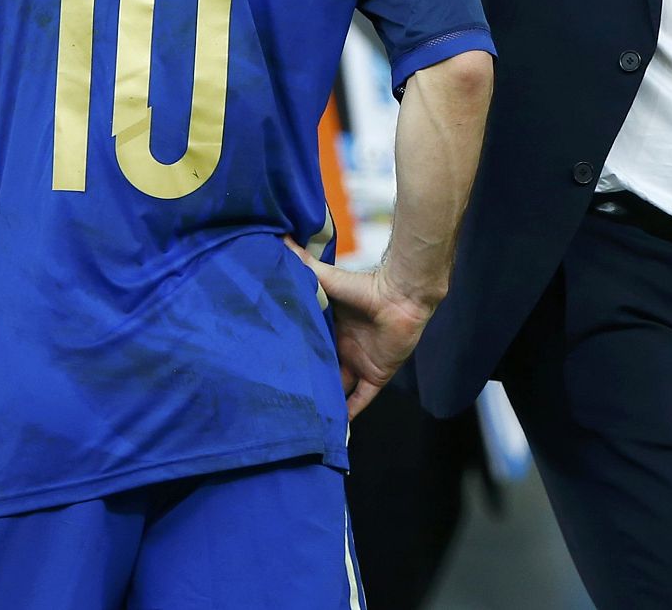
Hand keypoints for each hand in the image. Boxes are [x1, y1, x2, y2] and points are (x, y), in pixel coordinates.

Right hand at [283, 237, 435, 417]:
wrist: (401, 295)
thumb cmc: (364, 286)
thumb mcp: (327, 279)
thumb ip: (303, 264)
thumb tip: (279, 237)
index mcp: (328, 330)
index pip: (307, 352)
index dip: (293, 364)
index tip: (269, 377)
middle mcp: (341, 350)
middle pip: (320, 375)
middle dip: (306, 390)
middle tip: (280, 407)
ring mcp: (358, 364)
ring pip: (337, 392)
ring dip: (324, 406)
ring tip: (300, 426)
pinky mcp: (376, 376)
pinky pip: (360, 401)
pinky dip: (349, 417)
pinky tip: (335, 433)